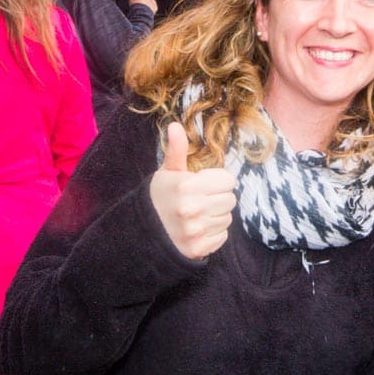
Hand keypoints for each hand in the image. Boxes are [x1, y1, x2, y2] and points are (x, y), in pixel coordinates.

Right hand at [130, 0, 157, 12]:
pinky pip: (153, 7)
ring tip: (142, 8)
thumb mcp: (131, 0)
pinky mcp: (155, 8)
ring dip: (148, 4)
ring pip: (151, 1)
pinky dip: (150, 9)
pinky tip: (145, 11)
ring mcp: (153, 2)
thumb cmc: (136, 6)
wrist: (141, 14)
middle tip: (140, 3)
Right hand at [149, 122, 236, 258]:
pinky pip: (222, 236)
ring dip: (215, 216)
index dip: (218, 181)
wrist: (142, 232)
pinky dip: (213, 233)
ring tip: (198, 215)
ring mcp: (195, 231)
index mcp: (187, 186)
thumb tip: (175, 126)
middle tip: (201, 200)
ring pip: (227, 219)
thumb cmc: (160, 197)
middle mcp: (192, 209)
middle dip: (218, 198)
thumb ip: (176, 150)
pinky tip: (198, 229)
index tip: (204, 184)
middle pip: (230, 200)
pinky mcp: (198, 248)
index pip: (228, 181)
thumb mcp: (167, 172)